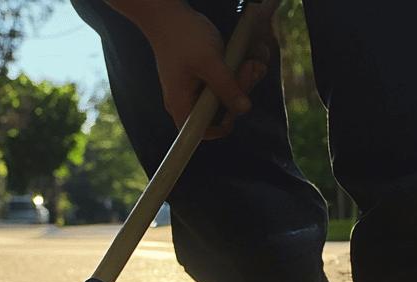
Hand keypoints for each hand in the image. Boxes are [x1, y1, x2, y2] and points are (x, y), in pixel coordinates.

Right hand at [112, 0, 274, 138]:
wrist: (167, 14)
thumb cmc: (183, 37)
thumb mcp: (209, 62)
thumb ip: (227, 87)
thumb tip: (244, 109)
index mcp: (181, 104)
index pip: (202, 133)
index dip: (223, 127)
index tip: (238, 107)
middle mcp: (186, 100)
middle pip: (219, 112)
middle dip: (239, 92)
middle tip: (248, 67)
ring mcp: (194, 87)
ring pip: (224, 94)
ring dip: (241, 79)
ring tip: (248, 59)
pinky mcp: (201, 75)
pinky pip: (222, 81)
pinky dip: (234, 71)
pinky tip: (242, 56)